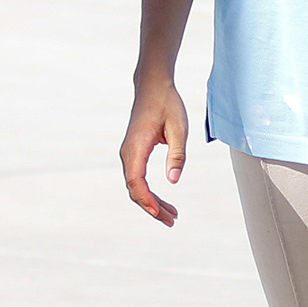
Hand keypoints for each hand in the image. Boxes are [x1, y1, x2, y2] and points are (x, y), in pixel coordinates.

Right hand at [120, 75, 189, 225]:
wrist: (153, 86)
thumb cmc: (167, 104)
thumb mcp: (179, 128)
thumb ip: (177, 155)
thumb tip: (173, 181)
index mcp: (136, 148)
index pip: (137, 182)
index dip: (147, 200)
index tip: (160, 214)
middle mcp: (128, 153)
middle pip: (135, 189)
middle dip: (152, 208)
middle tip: (173, 220)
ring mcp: (129, 154)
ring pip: (136, 186)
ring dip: (152, 202)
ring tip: (172, 215)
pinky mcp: (134, 154)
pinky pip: (138, 179)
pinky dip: (150, 192)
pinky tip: (163, 201)